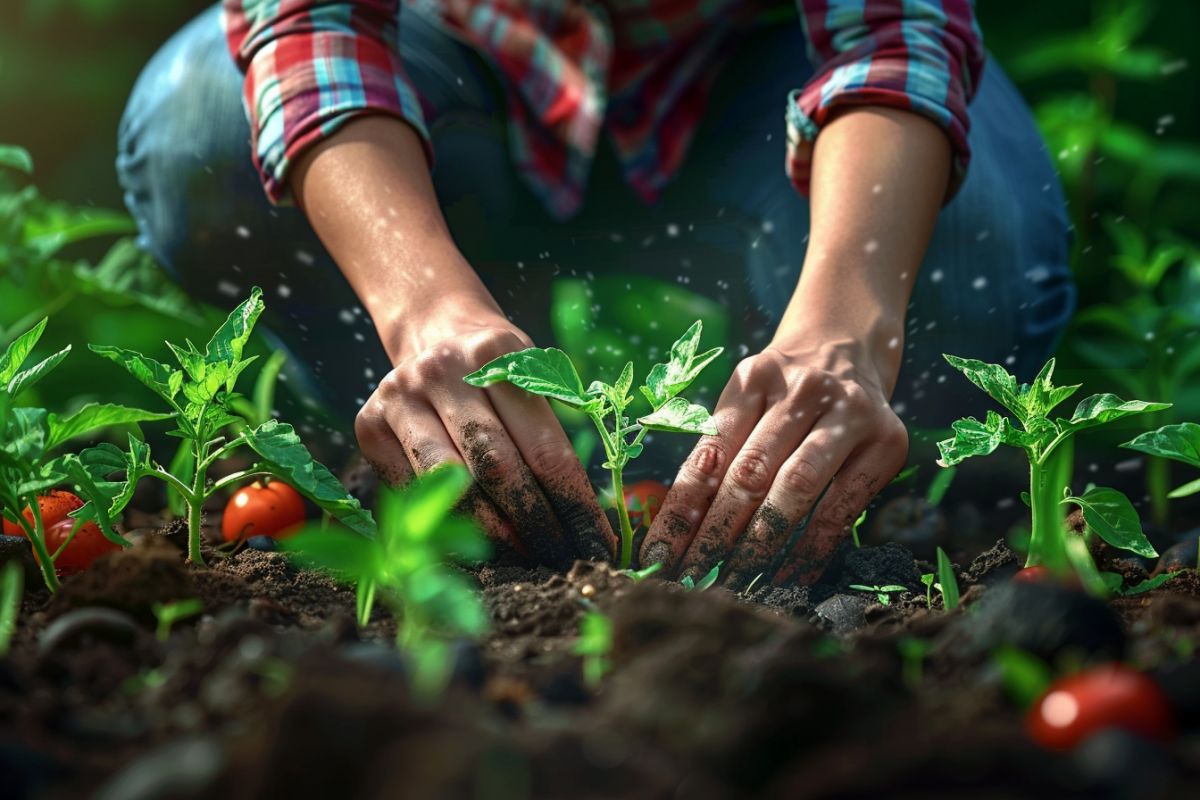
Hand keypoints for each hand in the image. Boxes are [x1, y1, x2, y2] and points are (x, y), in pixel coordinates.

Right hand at [354, 302, 615, 567]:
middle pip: (495, 466)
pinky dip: (444, 522)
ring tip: (521, 555)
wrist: (435, 333)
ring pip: (449, 482)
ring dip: (489, 529)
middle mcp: (443, 371)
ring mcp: (400, 397)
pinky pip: (410, 489)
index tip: (594, 541)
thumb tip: (585, 514)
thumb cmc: (499, 372)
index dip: (572, 502)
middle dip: (533, 521)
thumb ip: (552, 432)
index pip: (544, 447)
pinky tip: (474, 544)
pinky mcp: (369, 425)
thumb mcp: (534, 376)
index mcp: (496, 354)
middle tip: (559, 556)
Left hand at [639, 336, 907, 587]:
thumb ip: (717, 450)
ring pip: (795, 489)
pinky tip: (790, 576)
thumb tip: (677, 527)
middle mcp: (802, 391)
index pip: (709, 455)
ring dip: (761, 545)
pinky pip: (842, 506)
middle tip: (694, 580)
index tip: (658, 556)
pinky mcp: (886, 441)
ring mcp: (848, 413)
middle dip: (717, 534)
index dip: (681, 510)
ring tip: (736, 583)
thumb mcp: (745, 400)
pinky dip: (813, 547)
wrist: (848, 345)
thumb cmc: (781, 390)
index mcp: (753, 379)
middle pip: (750, 474)